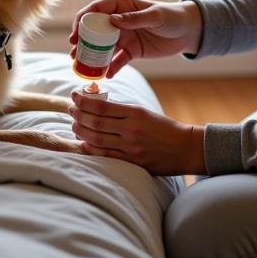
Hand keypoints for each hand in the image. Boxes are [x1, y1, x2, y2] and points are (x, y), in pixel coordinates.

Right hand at [68, 0, 202, 77]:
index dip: (82, 19)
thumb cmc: (172, 16)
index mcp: (121, 6)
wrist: (188, 32)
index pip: (96, 10)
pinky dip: (111, 67)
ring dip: (91, 56)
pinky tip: (107, 74)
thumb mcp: (155, 15)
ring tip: (83, 67)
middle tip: (75, 52)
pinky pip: (117, 60)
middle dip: (82, 41)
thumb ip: (135, 18)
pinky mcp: (131, 52)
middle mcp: (118, 22)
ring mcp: (123, 37)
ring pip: (102, 47)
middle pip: (94, 30)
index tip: (75, 32)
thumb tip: (113, 20)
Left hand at [69, 91, 205, 175]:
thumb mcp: (144, 112)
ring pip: (97, 139)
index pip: (101, 106)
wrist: (186, 148)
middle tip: (70, 110)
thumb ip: (122, 110)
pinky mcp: (133, 162)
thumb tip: (96, 105)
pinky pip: (106, 155)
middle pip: (95, 122)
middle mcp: (131, 129)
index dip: (83, 101)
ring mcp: (131, 147)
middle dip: (78, 115)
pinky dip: (91, 149)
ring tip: (74, 125)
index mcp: (135, 113)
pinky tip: (83, 143)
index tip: (74, 95)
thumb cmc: (163, 127)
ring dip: (81, 131)